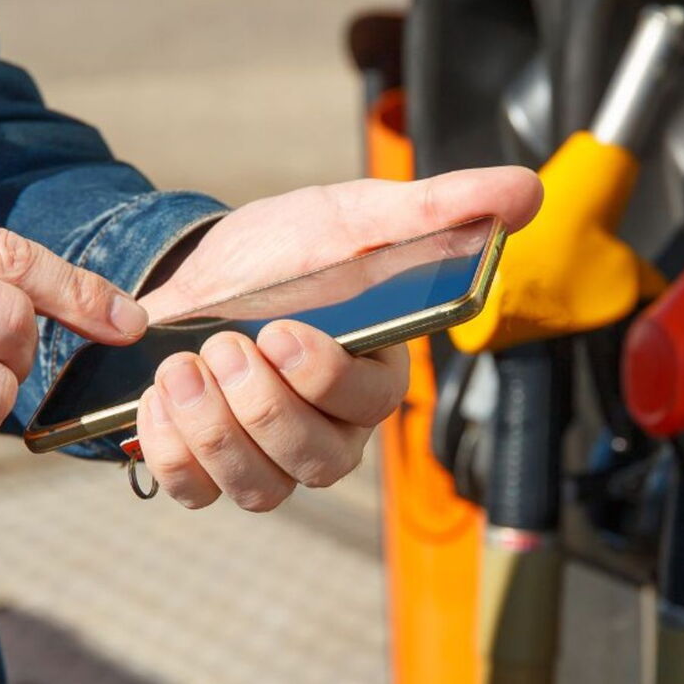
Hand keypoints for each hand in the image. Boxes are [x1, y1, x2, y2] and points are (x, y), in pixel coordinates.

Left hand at [135, 166, 542, 510]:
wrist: (206, 270)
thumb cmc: (291, 252)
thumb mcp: (357, 217)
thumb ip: (437, 209)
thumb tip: (525, 192)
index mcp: (373, 375)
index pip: (372, 404)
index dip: (326, 380)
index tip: (282, 332)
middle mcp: (330, 430)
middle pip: (316, 461)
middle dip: (261, 408)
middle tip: (221, 344)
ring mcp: (272, 458)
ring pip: (260, 488)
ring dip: (214, 432)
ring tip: (180, 368)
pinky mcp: (213, 468)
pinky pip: (196, 491)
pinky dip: (172, 454)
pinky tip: (158, 398)